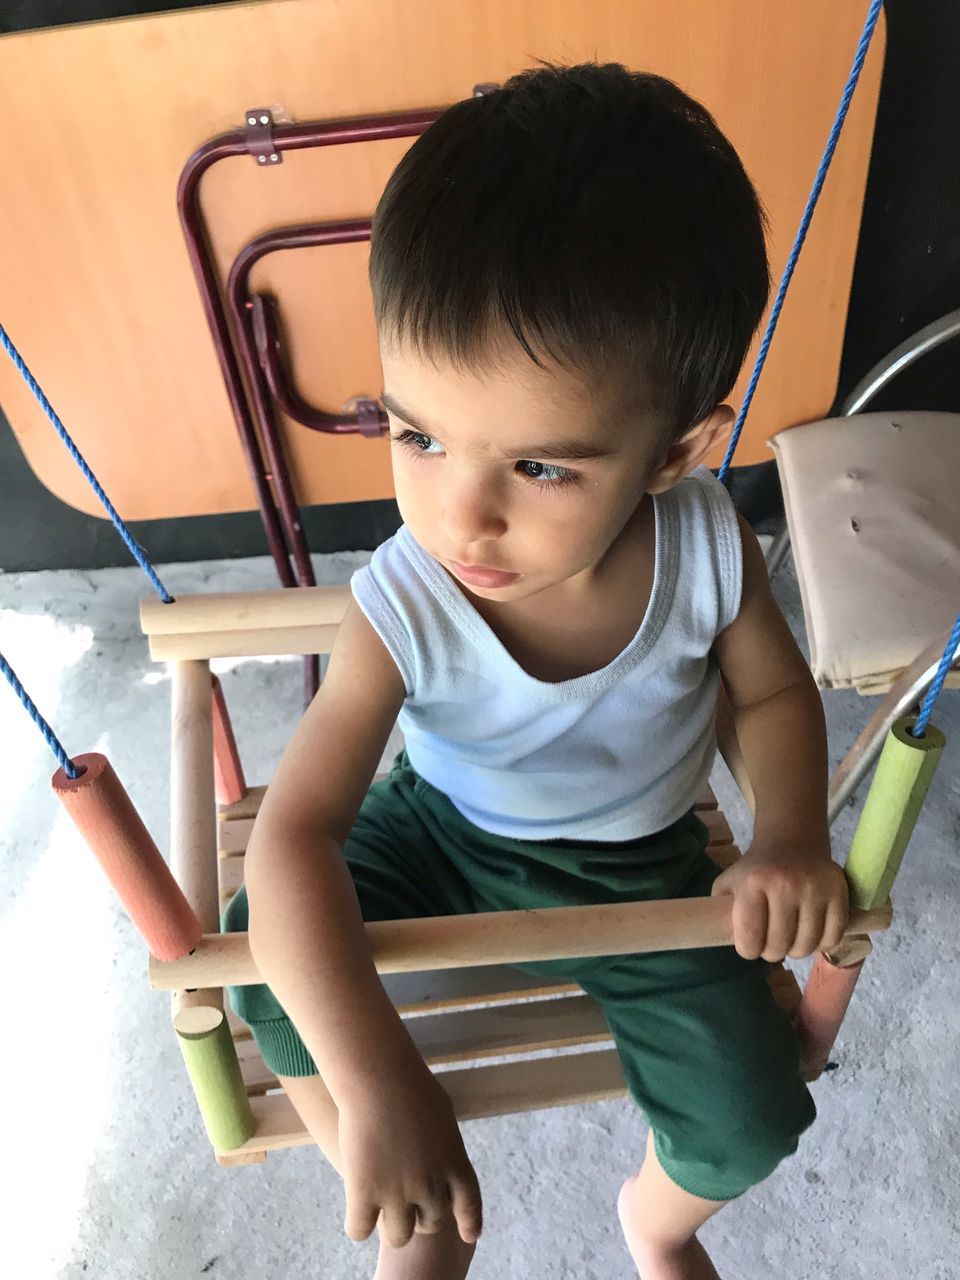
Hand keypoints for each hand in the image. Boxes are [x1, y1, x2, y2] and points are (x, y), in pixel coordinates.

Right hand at [337, 1056, 482, 1249]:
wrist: (379, 1076)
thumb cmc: (410, 1083)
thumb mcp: (443, 1115)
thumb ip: (445, 1145)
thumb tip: (441, 1160)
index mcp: (454, 1161)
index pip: (469, 1204)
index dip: (469, 1223)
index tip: (470, 1235)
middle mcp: (431, 1184)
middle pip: (430, 1224)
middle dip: (419, 1217)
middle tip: (404, 1201)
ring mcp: (398, 1192)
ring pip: (398, 1236)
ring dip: (390, 1224)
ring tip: (380, 1207)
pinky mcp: (365, 1193)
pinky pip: (360, 1230)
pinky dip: (357, 1224)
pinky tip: (356, 1210)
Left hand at [711, 836, 848, 961]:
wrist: (791, 842)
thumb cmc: (756, 870)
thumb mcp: (729, 883)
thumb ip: (721, 912)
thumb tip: (723, 940)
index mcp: (753, 883)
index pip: (750, 938)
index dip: (748, 950)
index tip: (750, 946)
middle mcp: (785, 885)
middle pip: (780, 946)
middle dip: (772, 952)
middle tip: (771, 944)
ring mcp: (814, 888)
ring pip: (807, 945)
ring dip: (796, 950)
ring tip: (790, 940)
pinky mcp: (839, 892)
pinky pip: (832, 937)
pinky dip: (822, 944)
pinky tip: (812, 935)